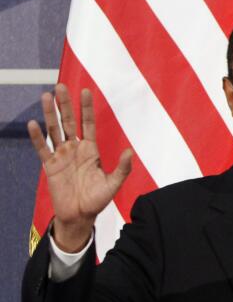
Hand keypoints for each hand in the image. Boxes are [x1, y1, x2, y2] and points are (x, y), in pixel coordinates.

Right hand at [27, 85, 132, 251]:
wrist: (80, 215)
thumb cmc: (97, 199)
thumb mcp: (113, 184)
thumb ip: (122, 168)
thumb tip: (131, 152)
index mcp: (91, 150)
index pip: (87, 124)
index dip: (86, 108)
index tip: (85, 91)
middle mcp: (75, 149)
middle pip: (68, 122)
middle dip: (65, 105)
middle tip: (61, 86)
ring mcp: (61, 156)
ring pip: (54, 130)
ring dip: (50, 114)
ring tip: (46, 97)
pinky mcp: (50, 166)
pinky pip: (42, 149)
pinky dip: (37, 137)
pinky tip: (33, 124)